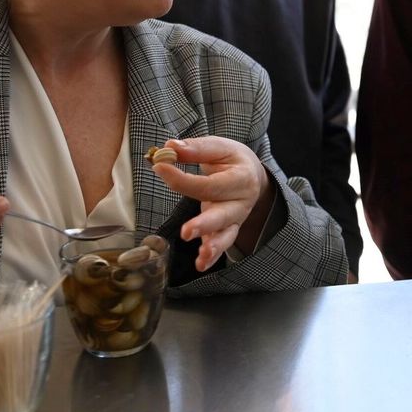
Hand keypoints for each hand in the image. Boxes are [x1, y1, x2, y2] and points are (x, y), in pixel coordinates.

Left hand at [151, 137, 270, 272]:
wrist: (253, 176)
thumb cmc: (232, 160)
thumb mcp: (219, 148)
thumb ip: (196, 148)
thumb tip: (169, 147)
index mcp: (241, 178)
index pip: (209, 183)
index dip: (182, 179)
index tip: (158, 167)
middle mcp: (241, 202)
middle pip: (223, 215)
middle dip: (205, 224)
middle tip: (186, 231)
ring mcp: (235, 220)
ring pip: (226, 235)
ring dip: (213, 246)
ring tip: (202, 255)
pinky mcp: (227, 230)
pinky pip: (221, 245)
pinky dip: (213, 256)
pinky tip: (201, 264)